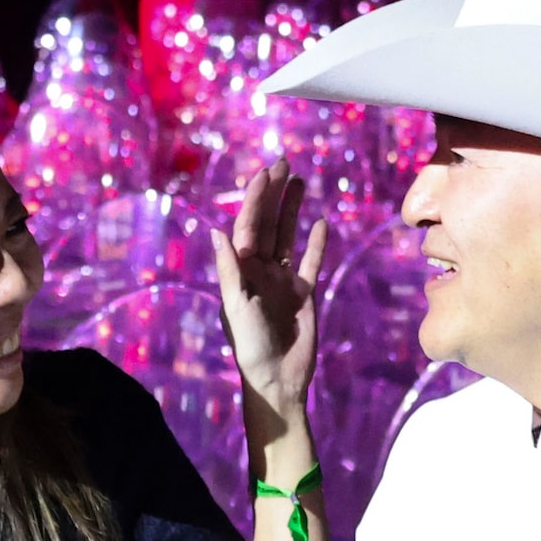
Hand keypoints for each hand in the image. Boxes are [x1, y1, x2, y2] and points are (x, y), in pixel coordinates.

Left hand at [212, 162, 325, 428]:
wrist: (278, 378)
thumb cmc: (250, 346)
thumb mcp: (236, 306)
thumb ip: (229, 269)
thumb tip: (217, 231)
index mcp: (241, 270)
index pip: (248, 226)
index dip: (256, 199)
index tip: (265, 174)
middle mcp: (260, 270)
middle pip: (267, 224)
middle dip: (273, 195)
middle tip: (283, 163)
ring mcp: (282, 280)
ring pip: (287, 236)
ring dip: (292, 210)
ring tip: (299, 181)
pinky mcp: (304, 293)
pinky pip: (311, 262)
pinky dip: (317, 244)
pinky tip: (323, 223)